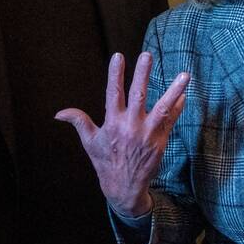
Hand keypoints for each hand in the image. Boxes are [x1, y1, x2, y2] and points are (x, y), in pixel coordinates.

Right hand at [55, 52, 188, 216]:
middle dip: (143, 74)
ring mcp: (148, 134)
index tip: (118, 56)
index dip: (115, 74)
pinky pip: (171, 121)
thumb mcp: (90, 142)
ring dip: (174, 90)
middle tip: (147, 55)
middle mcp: (131, 126)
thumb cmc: (106, 162)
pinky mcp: (160, 142)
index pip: (113, 93)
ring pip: (163, 107)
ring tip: (185, 75)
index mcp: (113, 123)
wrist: (124, 188)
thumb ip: (79, 122)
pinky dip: (178, 107)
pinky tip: (183, 94)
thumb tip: (59, 113)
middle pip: (138, 95)